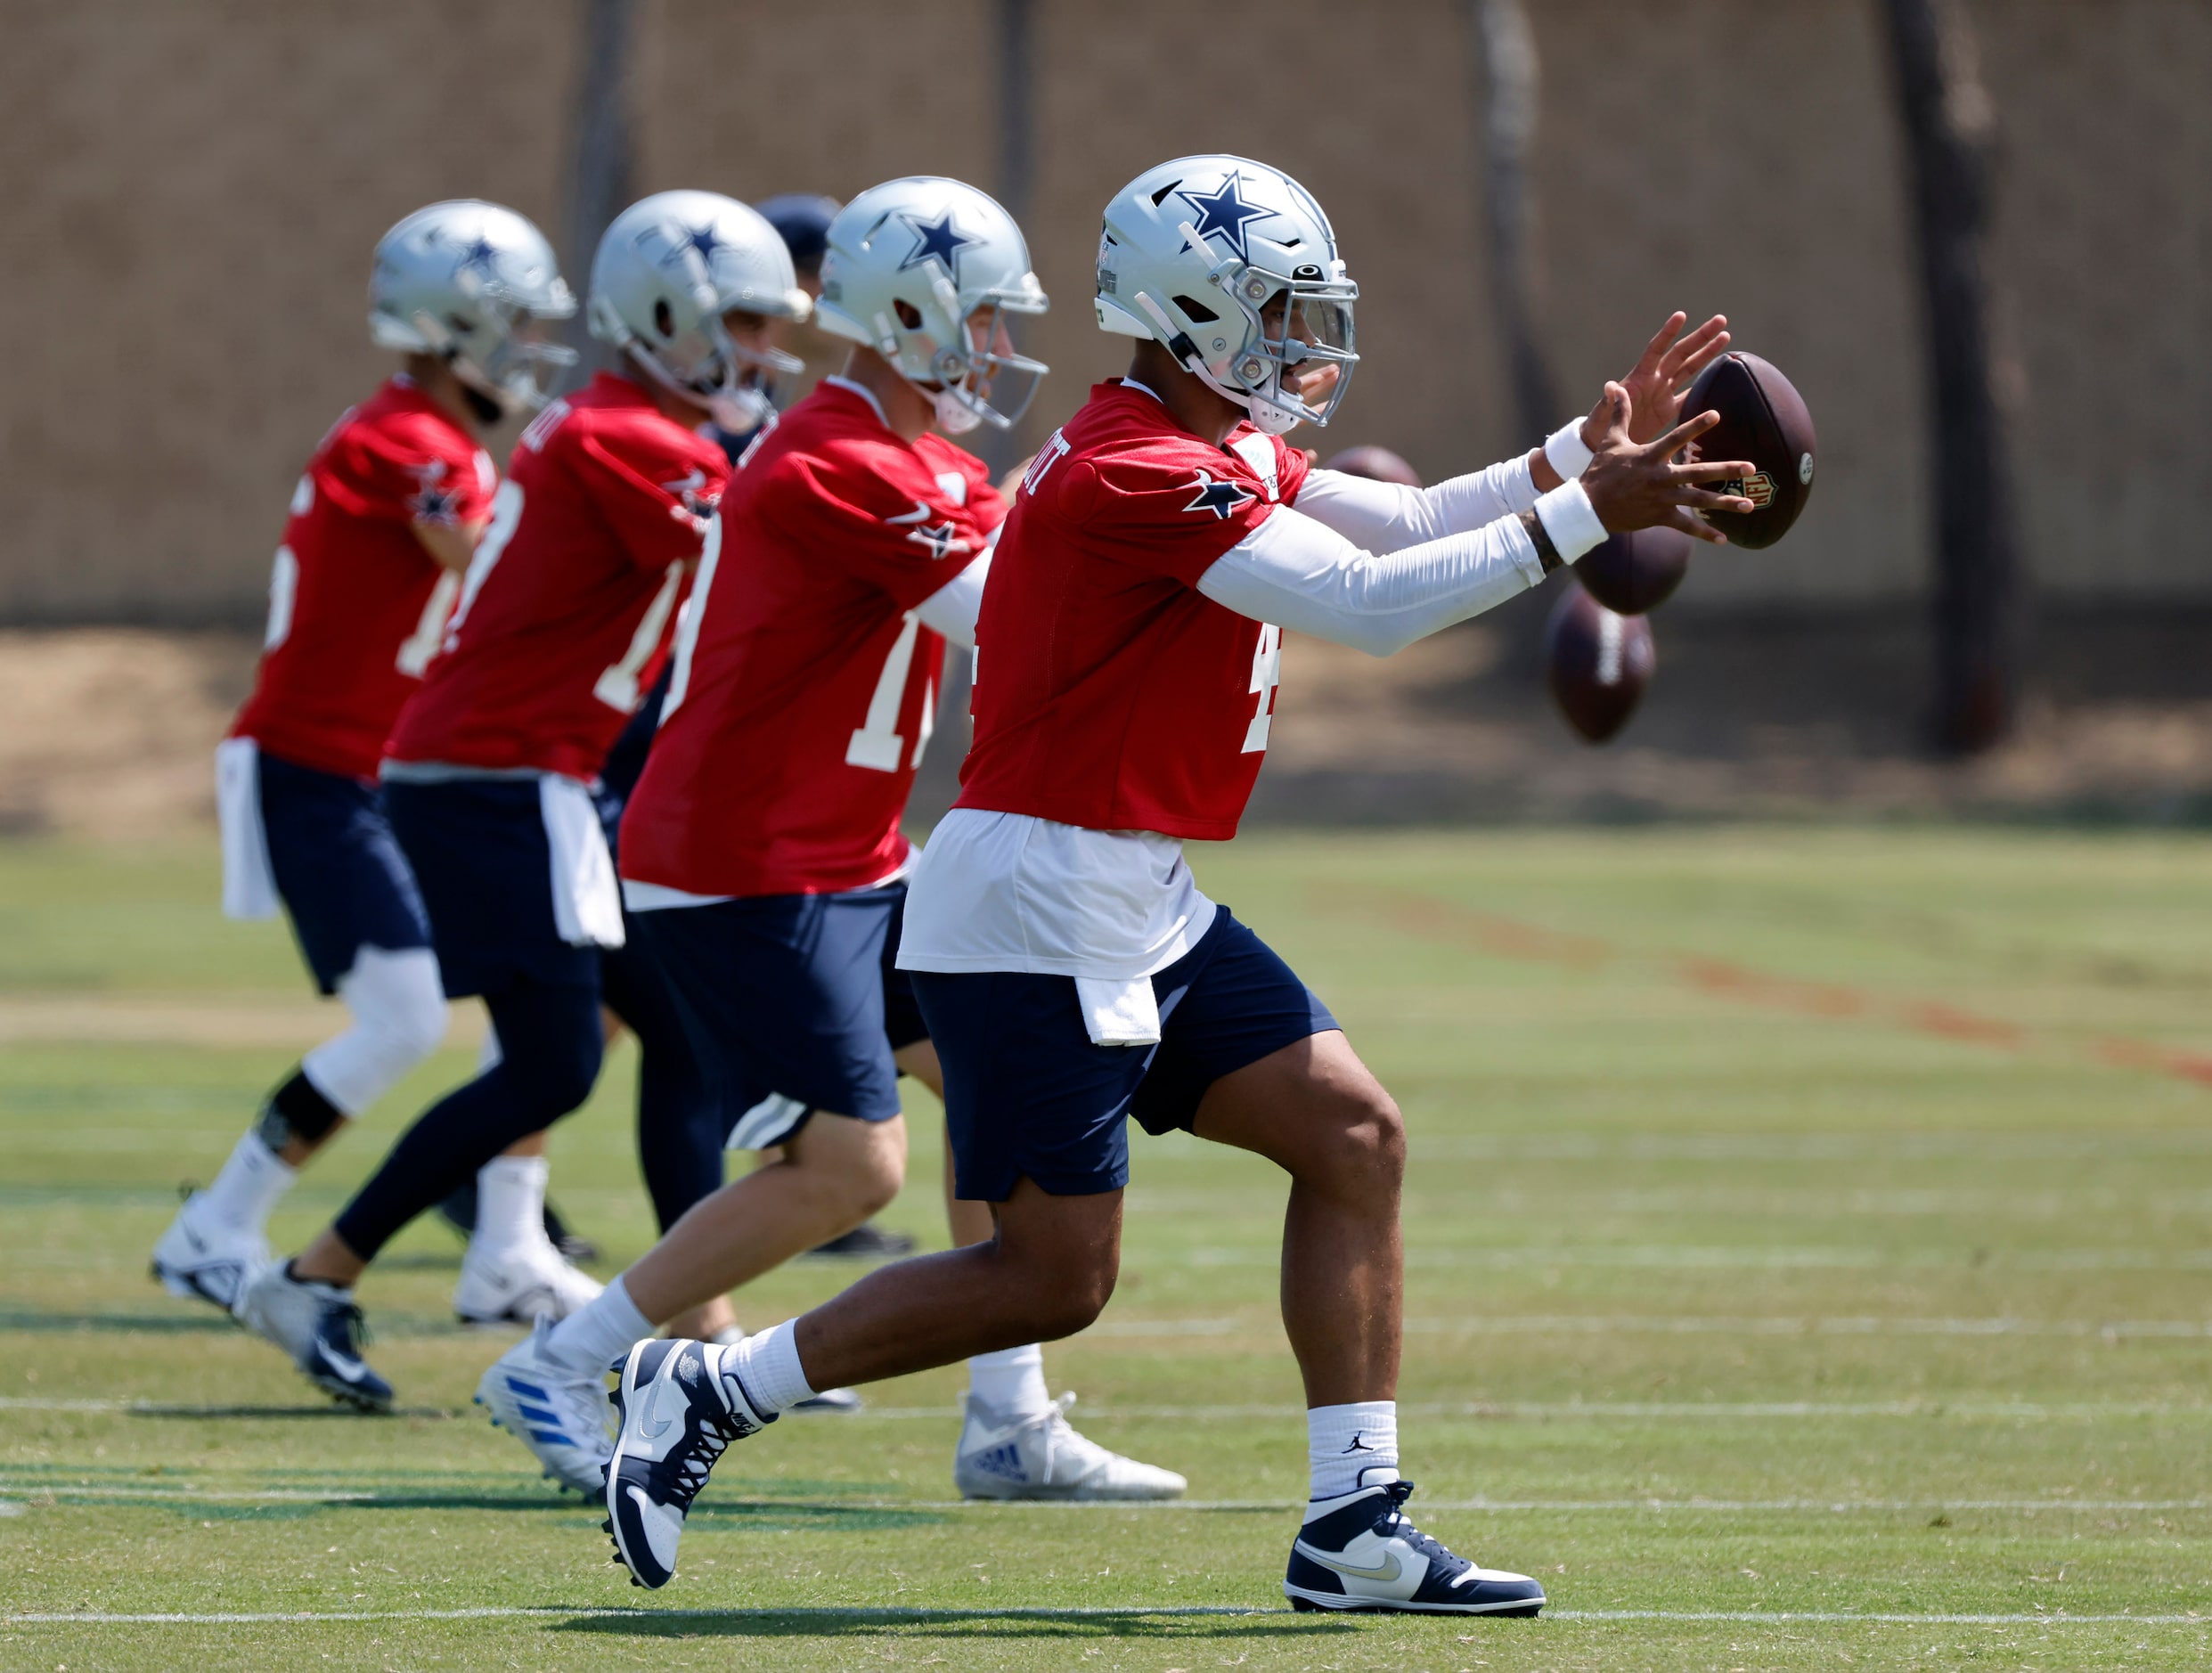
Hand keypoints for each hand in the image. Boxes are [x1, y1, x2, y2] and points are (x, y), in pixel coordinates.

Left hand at [1579, 312, 1732, 448]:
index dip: (1668, 333)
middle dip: (1700, 337)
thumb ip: (1609, 401)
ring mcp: (1663, 393)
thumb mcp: (1603, 414)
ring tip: (1725, 336)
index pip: (1656, 349)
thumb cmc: (1599, 426)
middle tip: (1720, 320)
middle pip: (1681, 353)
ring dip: (1707, 353)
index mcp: (1639, 378)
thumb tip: (1610, 386)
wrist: (1603, 443)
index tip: (1681, 315)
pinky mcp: (1669, 410)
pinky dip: (1705, 387)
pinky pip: (1690, 395)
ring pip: (1690, 368)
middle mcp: (1654, 380)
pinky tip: (1721, 377)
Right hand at [1579, 383, 1755, 543]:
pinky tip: (1724, 539)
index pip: (1676, 437)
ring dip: (1725, 504)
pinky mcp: (1659, 517)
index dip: (1696, 425)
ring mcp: (1660, 499)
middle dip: (1725, 470)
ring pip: (1698, 501)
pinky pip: (1685, 526)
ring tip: (1749, 505)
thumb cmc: (1600, 471)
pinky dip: (1704, 533)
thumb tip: (1616, 387)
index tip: (1717, 414)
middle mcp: (1659, 477)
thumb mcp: (1610, 440)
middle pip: (1697, 473)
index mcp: (1649, 456)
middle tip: (1751, 467)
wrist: (1587, 507)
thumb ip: (1620, 413)